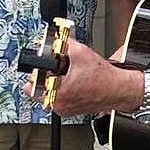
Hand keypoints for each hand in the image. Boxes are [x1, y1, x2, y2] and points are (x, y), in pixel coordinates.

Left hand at [24, 39, 141, 116]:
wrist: (119, 89)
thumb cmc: (104, 77)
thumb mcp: (81, 52)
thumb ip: (63, 43)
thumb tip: (53, 39)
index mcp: (57, 94)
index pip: (30, 85)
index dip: (37, 71)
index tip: (43, 66)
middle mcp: (58, 106)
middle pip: (38, 88)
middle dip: (45, 76)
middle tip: (56, 68)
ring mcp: (64, 110)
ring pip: (48, 93)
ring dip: (54, 82)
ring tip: (67, 74)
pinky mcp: (71, 110)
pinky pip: (59, 98)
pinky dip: (63, 89)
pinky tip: (73, 81)